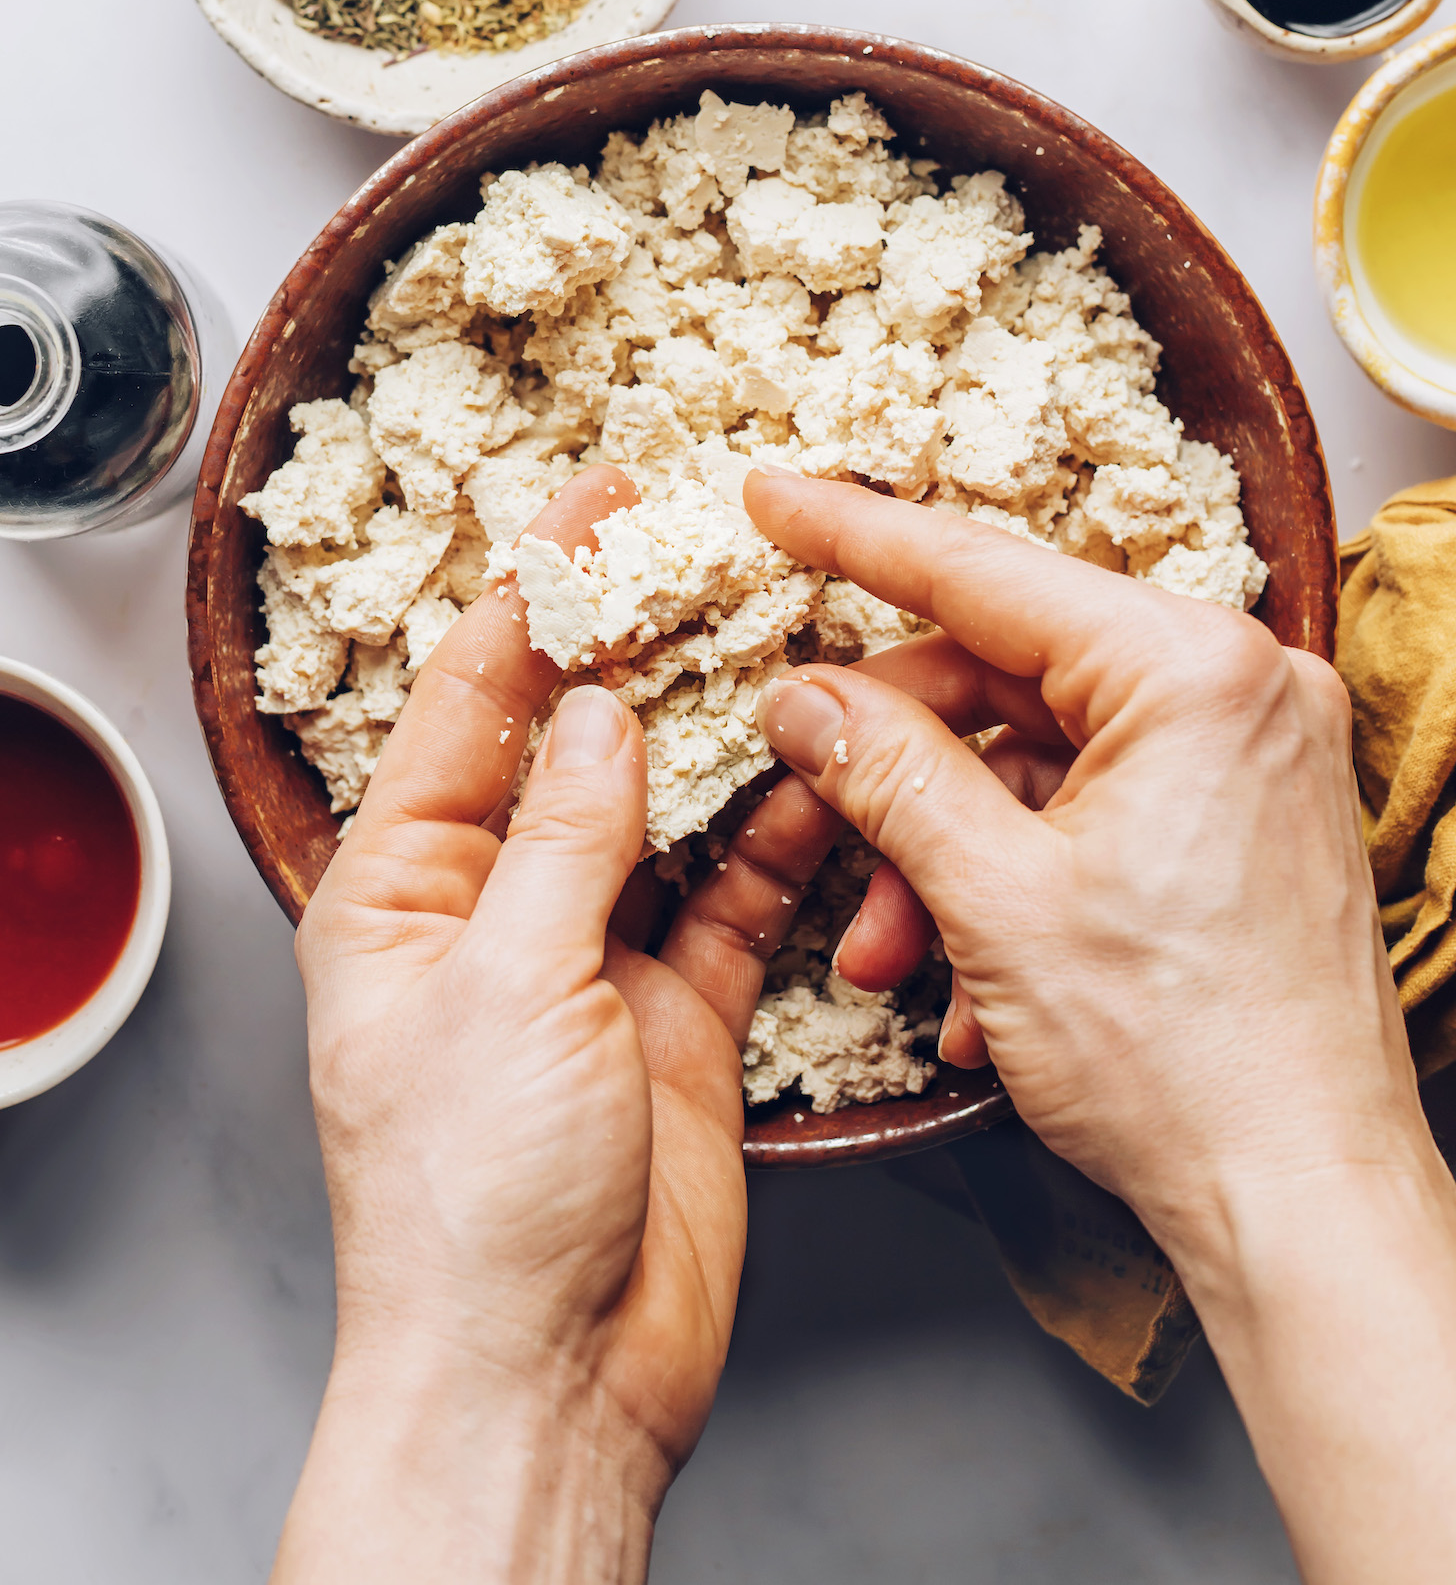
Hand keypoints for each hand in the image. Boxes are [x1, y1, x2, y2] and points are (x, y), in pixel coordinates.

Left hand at [272, 469, 822, 1584]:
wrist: (550, 1379)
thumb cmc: (474, 1203)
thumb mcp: (506, 985)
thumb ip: (563, 833)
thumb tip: (596, 705)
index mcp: (404, 888)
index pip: (470, 700)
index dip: (533, 590)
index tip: (597, 501)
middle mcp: (498, 905)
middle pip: (577, 739)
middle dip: (641, 646)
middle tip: (715, 551)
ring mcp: (595, 954)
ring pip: (671, 807)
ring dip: (728, 736)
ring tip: (794, 647)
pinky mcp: (680, 1009)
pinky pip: (739, 894)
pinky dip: (783, 838)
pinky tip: (829, 778)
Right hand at [742, 471, 1455, 1584]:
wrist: (1305, 1207)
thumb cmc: (1184, 1063)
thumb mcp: (995, 902)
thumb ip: (889, 773)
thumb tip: (807, 700)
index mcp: (1193, 672)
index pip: (985, 572)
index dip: (857, 536)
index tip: (776, 496)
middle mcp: (1240, 690)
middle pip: (1010, 672)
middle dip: (898, 760)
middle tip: (805, 789)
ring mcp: (1251, 757)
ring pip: (1042, 757)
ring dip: (946, 847)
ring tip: (889, 949)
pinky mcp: (1245, 822)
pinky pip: (1096, 810)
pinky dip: (1017, 877)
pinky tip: (967, 979)